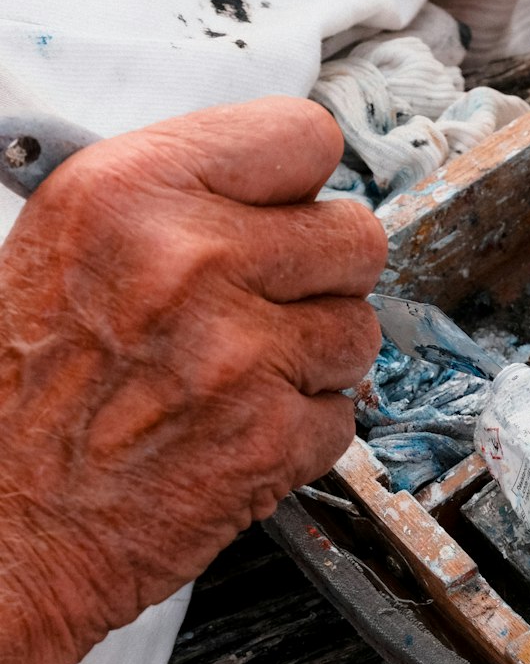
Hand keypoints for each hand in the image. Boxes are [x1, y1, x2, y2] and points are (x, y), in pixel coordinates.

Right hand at [0, 95, 384, 663]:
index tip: (288, 209)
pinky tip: (239, 430)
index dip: (300, 183)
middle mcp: (188, 261)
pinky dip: (304, 429)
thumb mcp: (67, 247)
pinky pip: (343, 412)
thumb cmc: (21, 399)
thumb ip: (177, 201)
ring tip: (242, 376)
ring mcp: (238, 353)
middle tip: (272, 303)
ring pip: (360, 327)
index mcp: (129, 193)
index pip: (302, 137)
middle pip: (355, 235)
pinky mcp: (271, 437)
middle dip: (322, 274)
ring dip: (316, 356)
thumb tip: (277, 186)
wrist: (4, 526)